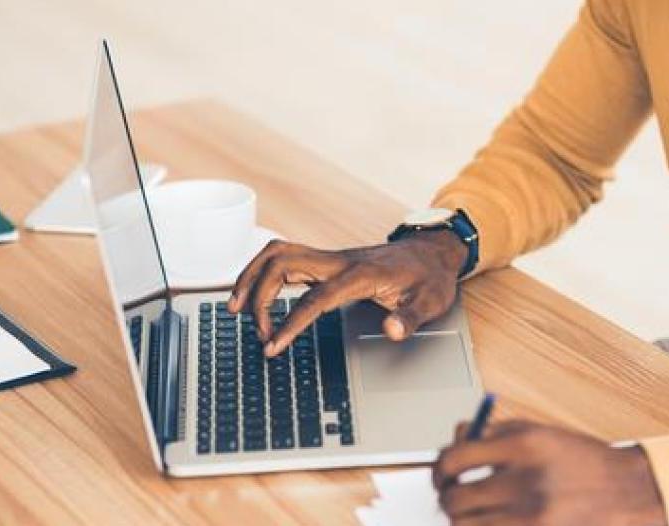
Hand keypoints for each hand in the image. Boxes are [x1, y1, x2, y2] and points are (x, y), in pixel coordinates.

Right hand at [228, 230, 466, 355]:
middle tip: (259, 333)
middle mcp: (339, 260)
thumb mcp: (431, 302)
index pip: (315, 298)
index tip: (272, 345)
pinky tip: (254, 294)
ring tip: (235, 308)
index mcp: (361, 274)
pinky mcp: (326, 260)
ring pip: (276, 253)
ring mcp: (330, 257)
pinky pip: (284, 258)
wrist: (433, 251)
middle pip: (281, 262)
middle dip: (259, 295)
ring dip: (251, 277)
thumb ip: (411, 318)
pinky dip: (262, 272)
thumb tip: (392, 331)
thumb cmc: (430, 278)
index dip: (290, 322)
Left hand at [433, 421, 667, 525]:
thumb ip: (493, 434)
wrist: (628, 492)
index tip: (442, 474)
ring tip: (476, 512)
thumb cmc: (582, 461)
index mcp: (523, 445)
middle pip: (454, 500)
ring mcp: (529, 518)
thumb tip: (454, 441)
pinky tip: (494, 522)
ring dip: (463, 520)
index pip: (454, 459)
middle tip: (454, 495)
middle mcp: (524, 482)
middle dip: (448, 498)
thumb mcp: (540, 433)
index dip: (440, 468)